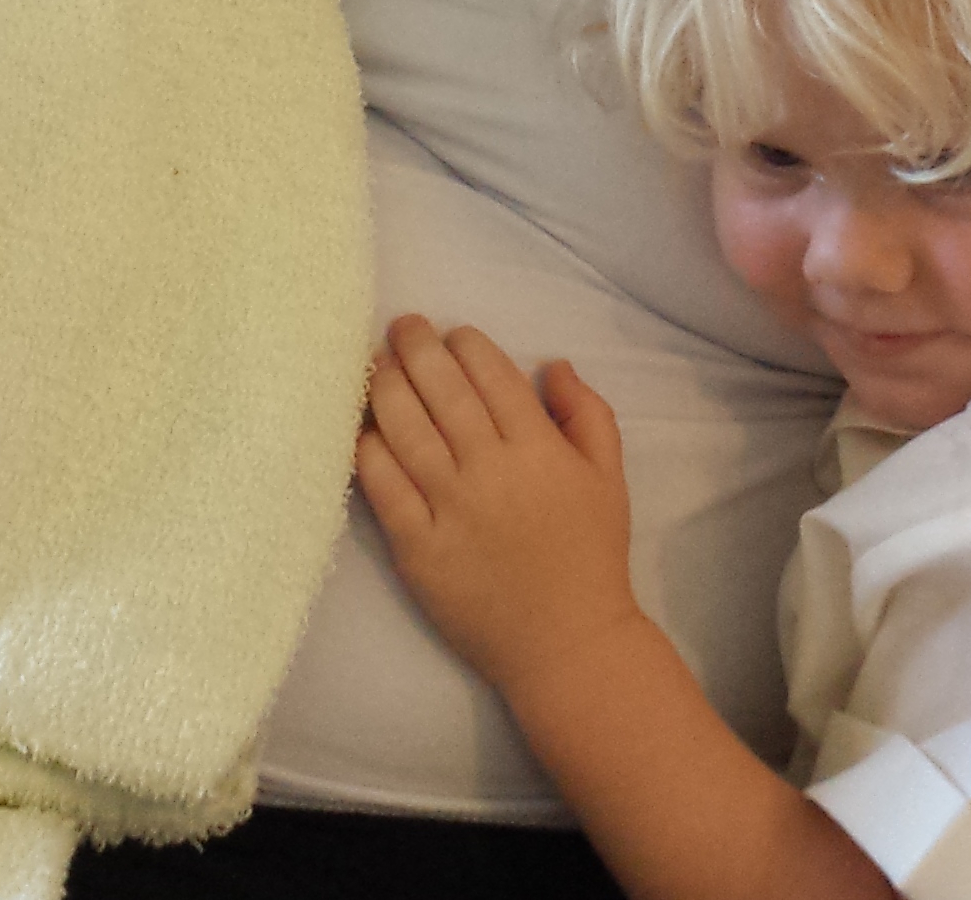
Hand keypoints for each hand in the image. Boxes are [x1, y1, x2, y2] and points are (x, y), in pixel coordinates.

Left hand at [354, 315, 641, 697]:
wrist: (566, 644)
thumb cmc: (590, 557)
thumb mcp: (609, 478)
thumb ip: (588, 414)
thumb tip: (552, 364)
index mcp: (540, 448)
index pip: (492, 374)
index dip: (465, 344)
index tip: (450, 333)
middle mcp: (491, 470)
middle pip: (442, 391)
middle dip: (416, 347)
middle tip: (400, 327)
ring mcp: (450, 508)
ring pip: (406, 429)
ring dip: (385, 387)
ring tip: (375, 365)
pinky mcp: (417, 547)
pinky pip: (382, 487)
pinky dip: (367, 450)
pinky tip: (360, 428)